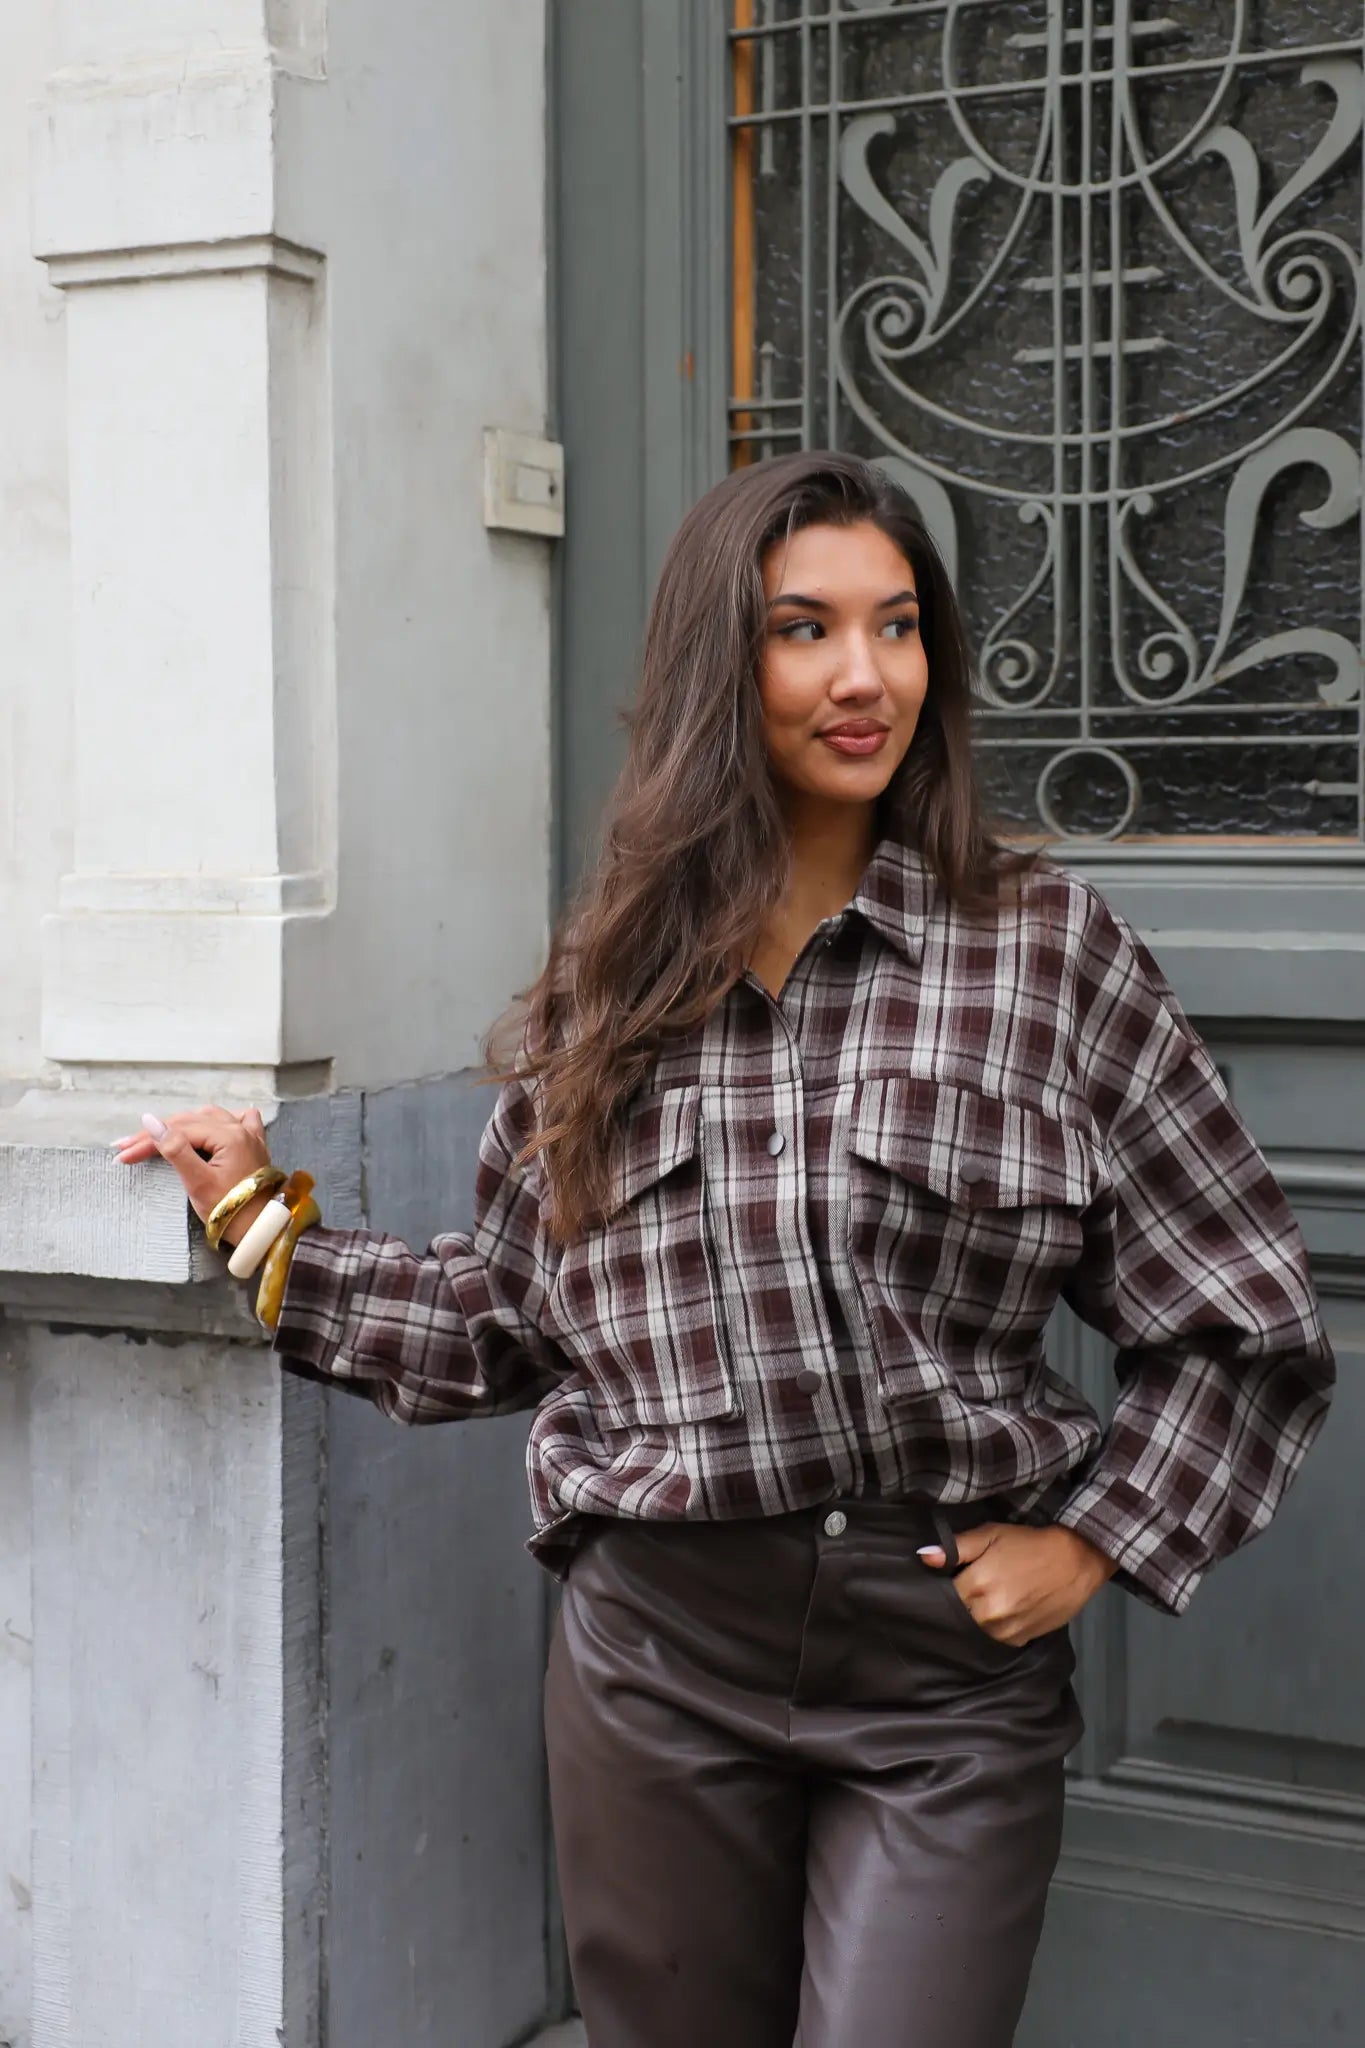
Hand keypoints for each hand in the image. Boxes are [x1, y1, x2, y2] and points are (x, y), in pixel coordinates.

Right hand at [111, 1106, 275, 1247]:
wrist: (262, 1230)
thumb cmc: (230, 1211)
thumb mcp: (197, 1182)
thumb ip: (175, 1149)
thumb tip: (150, 1120)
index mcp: (229, 1136)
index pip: (179, 1130)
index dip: (147, 1141)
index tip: (122, 1153)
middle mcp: (241, 1128)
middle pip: (191, 1121)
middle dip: (158, 1133)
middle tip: (127, 1146)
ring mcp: (250, 1135)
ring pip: (209, 1117)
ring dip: (182, 1124)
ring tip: (157, 1135)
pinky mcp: (254, 1146)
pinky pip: (237, 1121)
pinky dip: (218, 1121)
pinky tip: (210, 1123)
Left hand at [918, 1523, 1116, 1645]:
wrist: (1075, 1562)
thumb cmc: (1029, 1544)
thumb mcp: (991, 1534)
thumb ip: (957, 1548)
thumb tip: (924, 1558)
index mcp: (976, 1586)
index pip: (942, 1598)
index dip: (940, 1591)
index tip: (941, 1585)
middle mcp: (988, 1615)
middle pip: (956, 1618)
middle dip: (955, 1608)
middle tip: (961, 1594)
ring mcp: (1004, 1632)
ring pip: (973, 1632)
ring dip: (972, 1621)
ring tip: (978, 1604)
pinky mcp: (1019, 1642)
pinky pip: (993, 1640)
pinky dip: (990, 1630)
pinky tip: (995, 1615)